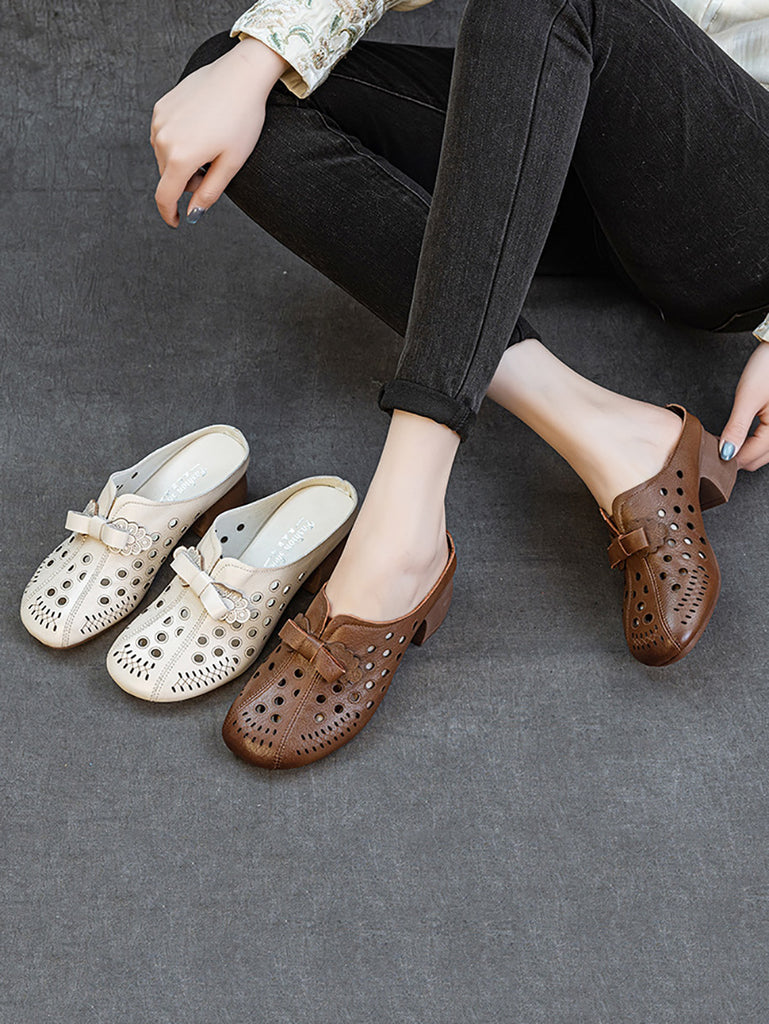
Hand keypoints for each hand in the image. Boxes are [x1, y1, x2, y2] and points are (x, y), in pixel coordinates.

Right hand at [150, 38, 289, 226]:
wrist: (240, 75)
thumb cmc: (242, 120)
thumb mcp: (231, 164)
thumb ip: (209, 193)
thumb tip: (193, 214)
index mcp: (180, 157)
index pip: (164, 196)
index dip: (169, 214)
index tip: (176, 222)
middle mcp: (163, 138)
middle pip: (167, 176)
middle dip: (187, 181)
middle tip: (213, 168)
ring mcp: (159, 120)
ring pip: (164, 156)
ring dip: (182, 161)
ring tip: (209, 145)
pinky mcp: (161, 106)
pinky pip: (164, 135)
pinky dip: (178, 141)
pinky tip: (200, 129)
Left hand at [720, 340, 768, 470]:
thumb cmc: (768, 367)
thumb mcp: (748, 398)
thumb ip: (737, 428)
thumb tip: (726, 453)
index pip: (751, 458)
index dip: (729, 459)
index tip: (711, 455)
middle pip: (759, 459)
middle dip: (738, 457)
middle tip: (716, 449)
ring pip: (764, 452)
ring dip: (746, 451)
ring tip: (726, 442)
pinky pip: (768, 441)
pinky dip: (754, 442)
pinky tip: (740, 436)